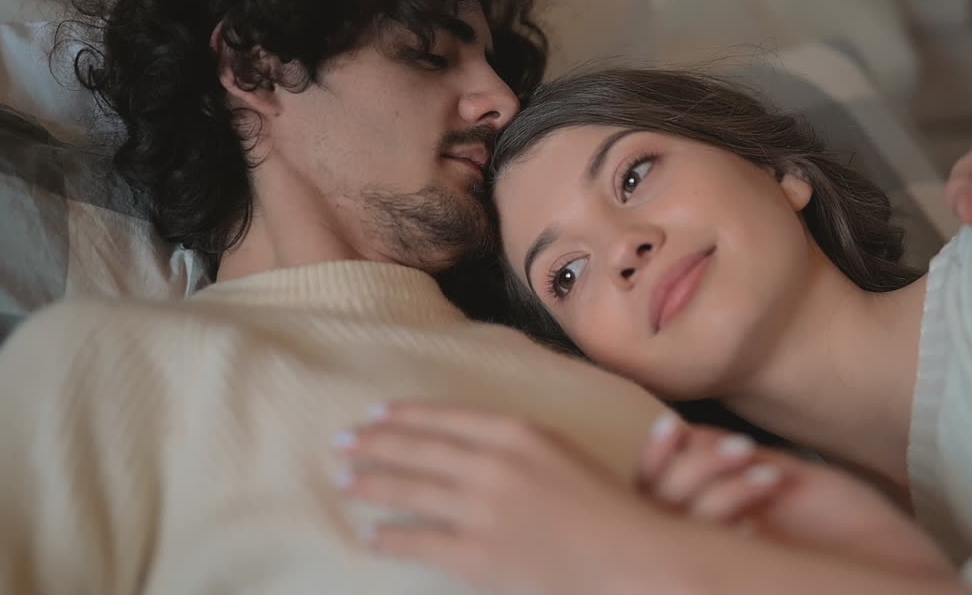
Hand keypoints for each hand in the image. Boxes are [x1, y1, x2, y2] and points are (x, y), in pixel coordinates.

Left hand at [335, 403, 688, 594]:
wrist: (630, 556)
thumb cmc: (607, 506)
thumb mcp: (562, 453)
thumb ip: (516, 444)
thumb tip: (466, 444)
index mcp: (518, 432)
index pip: (445, 417)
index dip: (406, 415)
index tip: (376, 414)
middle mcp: (493, 464)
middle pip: (418, 448)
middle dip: (374, 444)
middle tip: (341, 443)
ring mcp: (482, 510)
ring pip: (409, 490)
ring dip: (370, 484)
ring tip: (344, 482)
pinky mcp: (477, 554)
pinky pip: (419, 542)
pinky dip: (390, 537)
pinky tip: (372, 535)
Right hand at [638, 416, 952, 575]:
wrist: (905, 577)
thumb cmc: (857, 539)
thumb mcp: (792, 486)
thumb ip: (735, 465)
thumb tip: (687, 434)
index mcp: (714, 529)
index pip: (651, 499)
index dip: (653, 460)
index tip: (673, 423)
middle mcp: (709, 554)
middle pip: (652, 510)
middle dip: (688, 469)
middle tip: (739, 447)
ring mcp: (725, 567)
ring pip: (673, 524)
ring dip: (708, 483)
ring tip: (762, 467)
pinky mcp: (744, 575)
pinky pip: (705, 546)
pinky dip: (728, 504)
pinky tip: (768, 485)